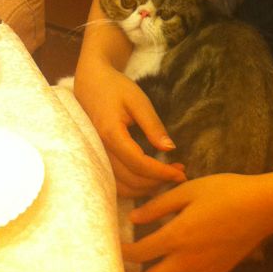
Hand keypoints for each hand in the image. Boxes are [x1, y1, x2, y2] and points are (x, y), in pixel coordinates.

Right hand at [73, 62, 184, 195]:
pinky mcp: (97, 158)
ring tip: (167, 178)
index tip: (181, 173)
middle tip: (180, 174)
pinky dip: (133, 187)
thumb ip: (153, 126)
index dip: (161, 172)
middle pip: (131, 180)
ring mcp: (96, 157)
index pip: (139, 164)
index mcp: (112, 134)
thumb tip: (170, 149)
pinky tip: (150, 179)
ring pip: (121, 186)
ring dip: (146, 189)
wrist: (91, 82)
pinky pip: (114, 182)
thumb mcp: (138, 101)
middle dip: (158, 182)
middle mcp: (101, 150)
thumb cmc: (116, 88)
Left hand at [124, 173, 272, 271]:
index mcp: (178, 235)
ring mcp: (202, 271)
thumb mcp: (189, 189)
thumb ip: (159, 205)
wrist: (262, 207)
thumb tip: (134, 218)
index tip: (114, 248)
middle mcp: (187, 260)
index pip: (140, 253)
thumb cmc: (226, 191)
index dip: (123, 253)